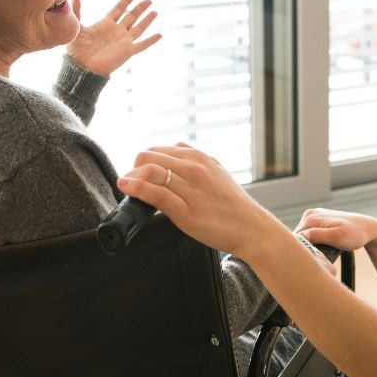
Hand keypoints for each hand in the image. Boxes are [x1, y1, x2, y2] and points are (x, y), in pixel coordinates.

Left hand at [67, 0, 161, 75]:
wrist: (81, 67)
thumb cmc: (76, 49)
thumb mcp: (77, 26)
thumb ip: (78, 10)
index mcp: (106, 24)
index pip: (119, 9)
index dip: (127, 1)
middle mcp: (117, 31)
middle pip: (132, 17)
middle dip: (140, 8)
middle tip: (149, 0)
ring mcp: (123, 41)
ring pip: (139, 28)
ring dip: (147, 20)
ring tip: (155, 12)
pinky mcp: (127, 51)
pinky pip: (142, 45)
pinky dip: (151, 40)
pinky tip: (160, 35)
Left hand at [117, 143, 279, 258]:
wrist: (251, 228)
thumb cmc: (232, 204)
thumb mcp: (217, 171)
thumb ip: (196, 159)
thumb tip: (176, 148)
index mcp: (199, 157)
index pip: (159, 149)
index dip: (143, 160)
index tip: (137, 172)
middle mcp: (194, 168)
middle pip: (150, 156)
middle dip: (134, 167)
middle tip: (130, 181)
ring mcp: (191, 189)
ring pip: (150, 171)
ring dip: (131, 177)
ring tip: (125, 185)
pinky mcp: (187, 211)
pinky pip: (156, 193)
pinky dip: (136, 188)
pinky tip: (127, 188)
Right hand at [295, 208, 376, 252]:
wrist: (368, 229)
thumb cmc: (355, 235)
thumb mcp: (337, 237)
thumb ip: (318, 235)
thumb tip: (300, 236)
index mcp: (310, 217)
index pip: (294, 239)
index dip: (300, 251)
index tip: (311, 260)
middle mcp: (308, 215)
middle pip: (297, 238)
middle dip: (304, 249)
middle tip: (317, 259)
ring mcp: (313, 217)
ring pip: (303, 238)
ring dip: (308, 247)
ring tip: (321, 254)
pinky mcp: (318, 221)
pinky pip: (308, 235)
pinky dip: (313, 244)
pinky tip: (322, 249)